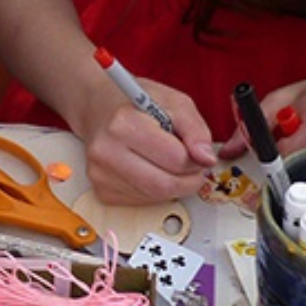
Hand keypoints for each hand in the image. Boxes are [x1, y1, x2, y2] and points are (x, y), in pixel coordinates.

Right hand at [79, 78, 216, 207]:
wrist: (100, 109)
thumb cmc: (137, 104)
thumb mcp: (174, 103)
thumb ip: (195, 130)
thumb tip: (206, 158)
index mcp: (124, 124)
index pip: (175, 159)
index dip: (196, 160)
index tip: (198, 154)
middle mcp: (106, 151)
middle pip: (164, 185)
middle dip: (188, 180)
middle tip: (193, 168)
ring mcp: (100, 174)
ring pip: (155, 197)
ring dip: (173, 186)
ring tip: (168, 163)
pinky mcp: (101, 191)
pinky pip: (142, 202)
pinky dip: (155, 191)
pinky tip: (149, 170)